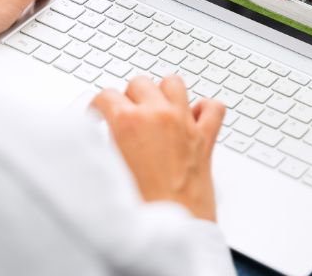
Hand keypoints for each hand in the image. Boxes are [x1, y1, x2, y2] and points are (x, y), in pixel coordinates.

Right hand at [91, 75, 224, 221]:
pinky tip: (193, 117)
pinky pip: (213, 107)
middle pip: (140, 82)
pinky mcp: (205, 137)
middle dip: (129, 96)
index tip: (98, 114)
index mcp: (128, 122)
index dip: (98, 106)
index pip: (106, 94)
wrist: (174, 229)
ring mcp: (184, 123)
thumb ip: (110, 141)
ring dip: (163, 92)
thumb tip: (108, 131)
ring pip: (174, 83)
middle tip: (125, 114)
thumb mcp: (111, 167)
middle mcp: (158, 116)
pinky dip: (204, 108)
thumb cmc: (142, 207)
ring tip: (156, 106)